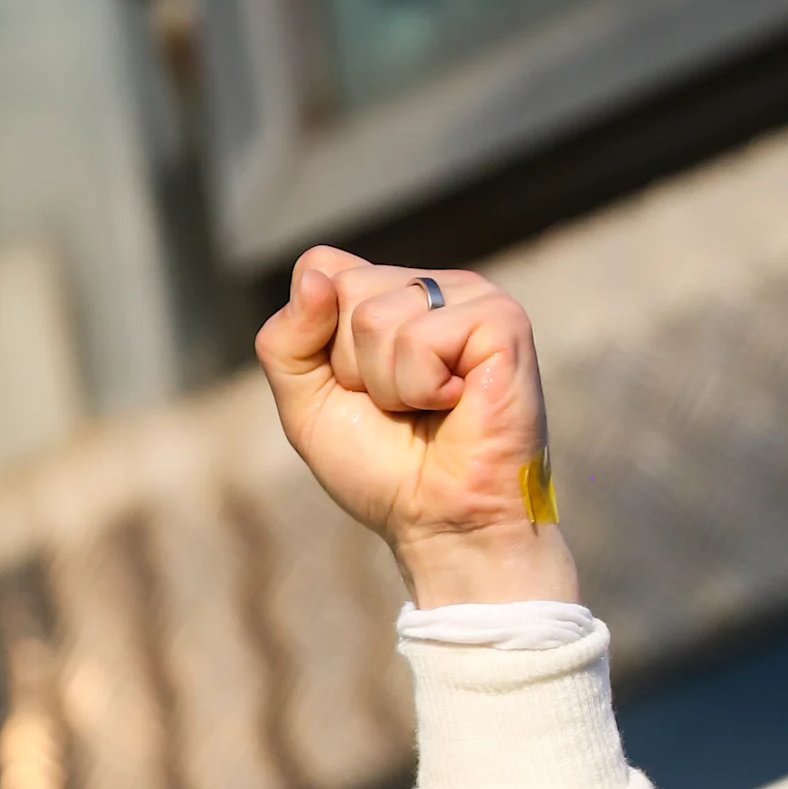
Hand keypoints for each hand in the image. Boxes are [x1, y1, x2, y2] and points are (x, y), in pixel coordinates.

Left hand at [255, 247, 578, 606]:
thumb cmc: (381, 468)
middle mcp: (432, 286)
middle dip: (350, 366)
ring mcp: (472, 297)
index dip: (314, 336)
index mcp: (389, 295)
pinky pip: (420, 338)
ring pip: (376, 316)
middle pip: (343, 288)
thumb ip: (285, 342)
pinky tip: (456, 405)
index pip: (319, 266)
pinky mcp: (502, 321)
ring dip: (387, 385)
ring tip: (425, 408)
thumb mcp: (305, 404)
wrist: (439, 521)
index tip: (349, 385)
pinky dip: (421, 388)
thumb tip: (313, 278)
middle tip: (396, 404)